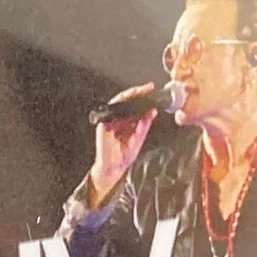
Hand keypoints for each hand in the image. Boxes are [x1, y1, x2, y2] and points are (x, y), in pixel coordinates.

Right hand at [89, 86, 157, 203]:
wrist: (113, 168)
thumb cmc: (124, 155)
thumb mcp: (139, 138)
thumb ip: (145, 125)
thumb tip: (153, 111)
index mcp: (128, 121)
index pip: (135, 104)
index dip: (142, 96)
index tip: (151, 89)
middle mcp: (119, 119)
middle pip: (126, 100)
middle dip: (136, 92)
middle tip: (146, 88)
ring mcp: (110, 121)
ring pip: (118, 103)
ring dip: (127, 97)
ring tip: (138, 92)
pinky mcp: (103, 126)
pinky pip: (110, 114)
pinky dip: (118, 111)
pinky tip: (127, 108)